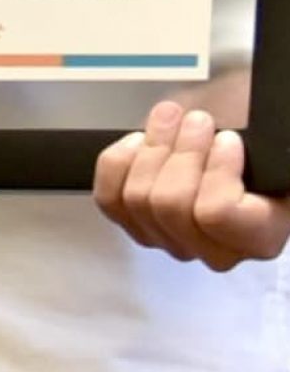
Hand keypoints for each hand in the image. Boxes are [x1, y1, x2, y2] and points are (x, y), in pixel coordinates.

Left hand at [95, 95, 289, 271]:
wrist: (223, 138)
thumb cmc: (249, 140)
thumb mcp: (261, 141)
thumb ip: (247, 147)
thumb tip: (221, 138)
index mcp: (261, 235)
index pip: (219, 216)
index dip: (216, 170)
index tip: (228, 139)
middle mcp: (219, 252)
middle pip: (171, 205)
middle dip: (180, 150)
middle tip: (197, 120)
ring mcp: (175, 242)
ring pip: (139, 200)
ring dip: (152, 148)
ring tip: (171, 120)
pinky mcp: (138, 226)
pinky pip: (110, 200)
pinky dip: (118, 164)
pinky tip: (138, 142)